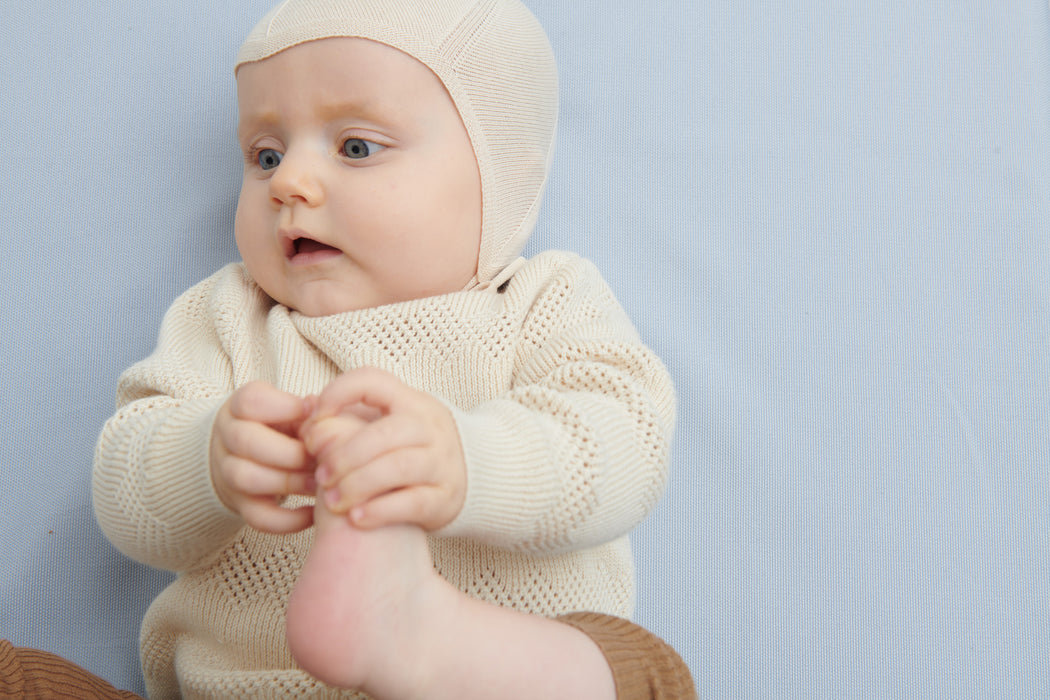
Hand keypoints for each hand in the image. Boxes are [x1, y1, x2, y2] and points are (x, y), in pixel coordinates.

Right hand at [211, 381, 315, 533]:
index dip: (284, 407)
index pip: (249, 401)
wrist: (243, 455)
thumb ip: (305, 410)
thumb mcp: (286, 408)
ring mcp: (228, 473)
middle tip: (322, 457)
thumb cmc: (276, 426)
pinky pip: (257, 517)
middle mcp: (227, 437)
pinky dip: (288, 520)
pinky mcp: (240, 505)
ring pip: (247, 479)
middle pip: (246, 441)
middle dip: (291, 452)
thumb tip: (324, 411)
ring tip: (320, 483)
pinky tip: (313, 512)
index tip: (314, 413)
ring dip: (289, 482)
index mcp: (239, 407)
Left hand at [300, 367, 466, 530]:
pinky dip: (381, 510)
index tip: (314, 421)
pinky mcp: (446, 497)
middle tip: (321, 476)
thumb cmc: (411, 448)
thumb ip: (346, 418)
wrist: (471, 477)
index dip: (337, 395)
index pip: (372, 381)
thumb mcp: (386, 424)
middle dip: (345, 455)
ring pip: (399, 467)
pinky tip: (356, 518)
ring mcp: (442, 462)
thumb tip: (305, 407)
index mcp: (411, 401)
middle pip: (385, 433)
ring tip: (332, 501)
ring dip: (358, 485)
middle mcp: (430, 427)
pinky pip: (413, 502)